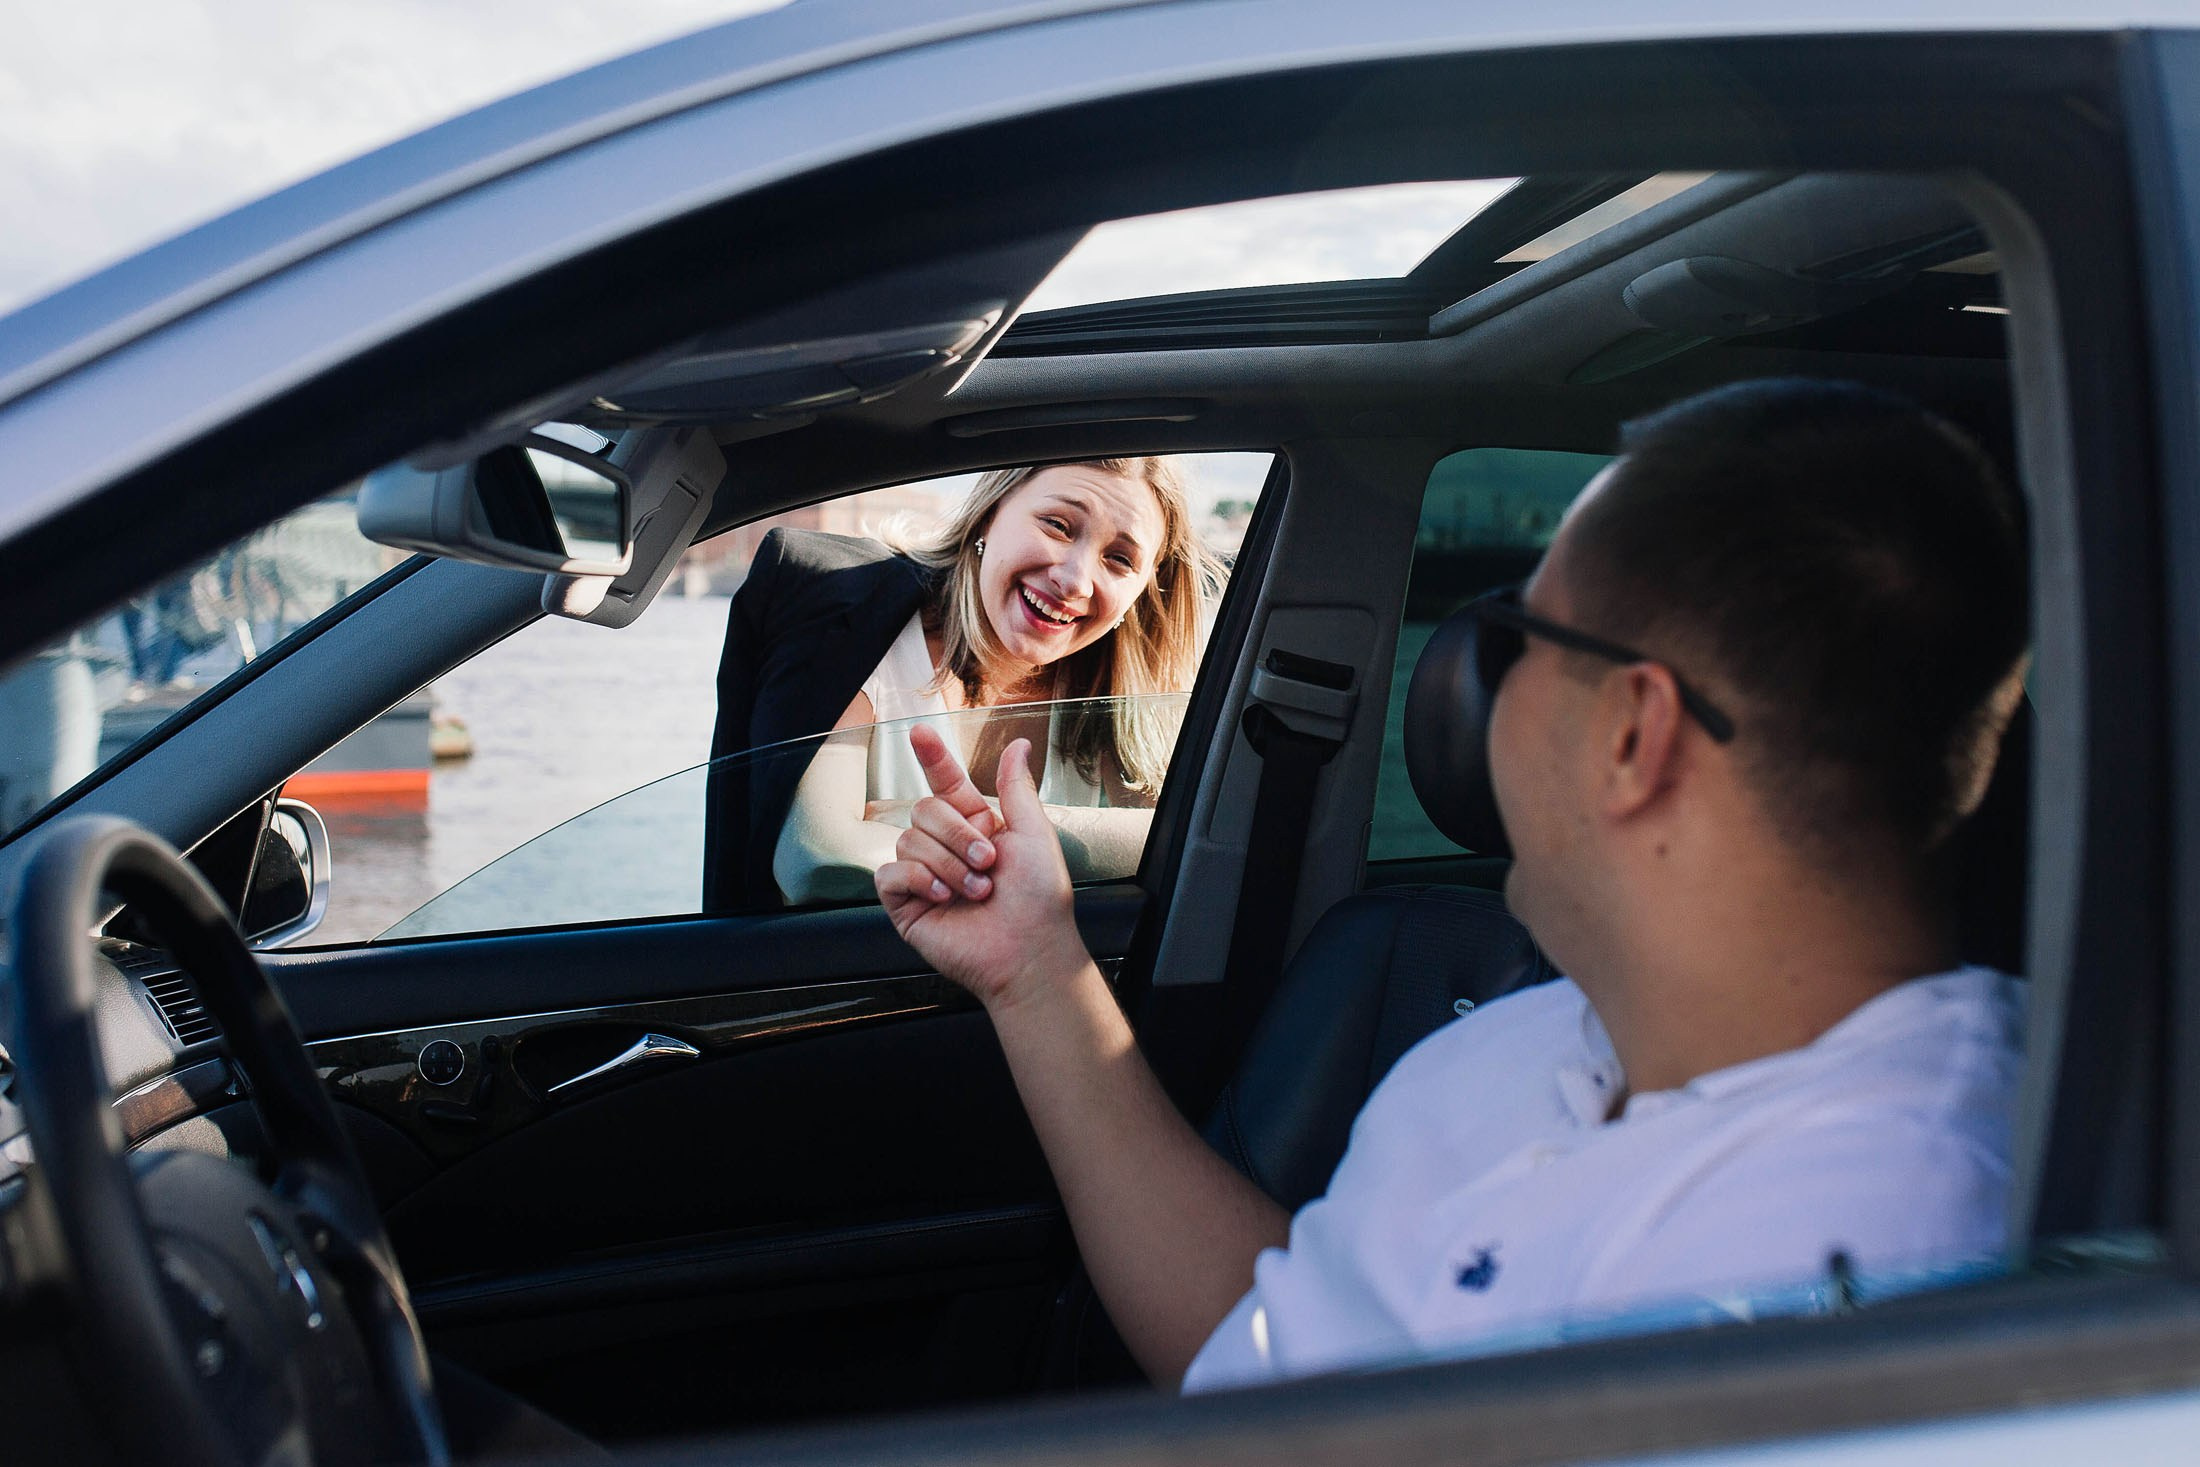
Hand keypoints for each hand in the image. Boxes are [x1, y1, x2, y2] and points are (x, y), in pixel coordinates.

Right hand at [875, 726, 1088, 1009]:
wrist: (1030, 951)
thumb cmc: (1040, 899)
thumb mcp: (1034, 834)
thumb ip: (1016, 787)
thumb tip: (1018, 744)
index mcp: (975, 826)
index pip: (944, 783)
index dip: (932, 758)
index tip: (919, 732)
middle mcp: (946, 847)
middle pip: (923, 809)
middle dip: (957, 834)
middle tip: (988, 862)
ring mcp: (923, 875)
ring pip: (908, 839)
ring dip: (947, 864)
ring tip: (977, 890)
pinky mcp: (905, 904)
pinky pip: (889, 873)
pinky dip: (917, 879)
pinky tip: (942, 896)